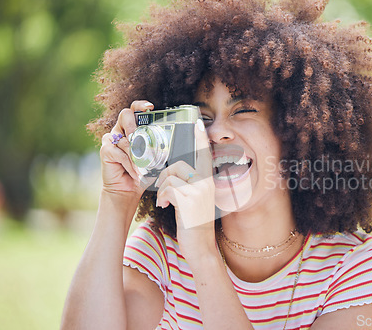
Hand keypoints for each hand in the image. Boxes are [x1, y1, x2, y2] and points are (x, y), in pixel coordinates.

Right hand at [99, 100, 153, 198]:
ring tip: (142, 167)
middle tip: (140, 139)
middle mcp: (120, 131)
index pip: (134, 109)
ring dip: (135, 155)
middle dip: (134, 125)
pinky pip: (119, 153)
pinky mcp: (105, 151)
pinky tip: (134, 171)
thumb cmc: (141, 172)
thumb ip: (156, 148)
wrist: (127, 189)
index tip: (149, 107)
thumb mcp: (152, 158)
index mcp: (132, 128)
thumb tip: (169, 143)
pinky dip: (129, 164)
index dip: (140, 105)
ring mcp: (111, 140)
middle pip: (125, 115)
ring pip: (124, 138)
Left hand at [154, 119, 216, 260]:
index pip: (204, 155)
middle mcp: (206, 184)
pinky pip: (169, 189)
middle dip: (165, 175)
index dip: (201, 138)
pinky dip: (163, 197)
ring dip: (162, 188)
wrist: (201, 248)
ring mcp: (199, 192)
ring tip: (165, 200)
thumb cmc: (195, 224)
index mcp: (208, 182)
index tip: (198, 123)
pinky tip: (165, 206)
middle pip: (179, 165)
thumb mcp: (196, 202)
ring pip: (171, 177)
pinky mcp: (189, 201)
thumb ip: (191, 186)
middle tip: (163, 189)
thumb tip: (175, 175)